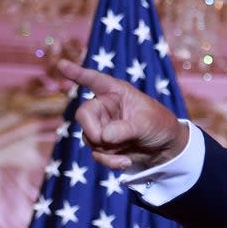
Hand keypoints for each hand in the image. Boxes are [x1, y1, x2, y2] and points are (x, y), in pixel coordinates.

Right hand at [55, 58, 188, 170]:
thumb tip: (103, 137)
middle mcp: (104, 106)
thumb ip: (125, 129)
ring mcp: (101, 125)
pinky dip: (109, 161)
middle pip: (83, 115)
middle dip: (95, 133)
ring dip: (108, 149)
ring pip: (90, 138)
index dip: (77, 73)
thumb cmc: (159, 124)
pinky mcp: (102, 143)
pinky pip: (96, 153)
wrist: (164, 147)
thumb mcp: (146, 124)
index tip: (62, 65)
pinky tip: (125, 161)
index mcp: (116, 92)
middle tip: (109, 141)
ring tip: (128, 149)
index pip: (95, 80)